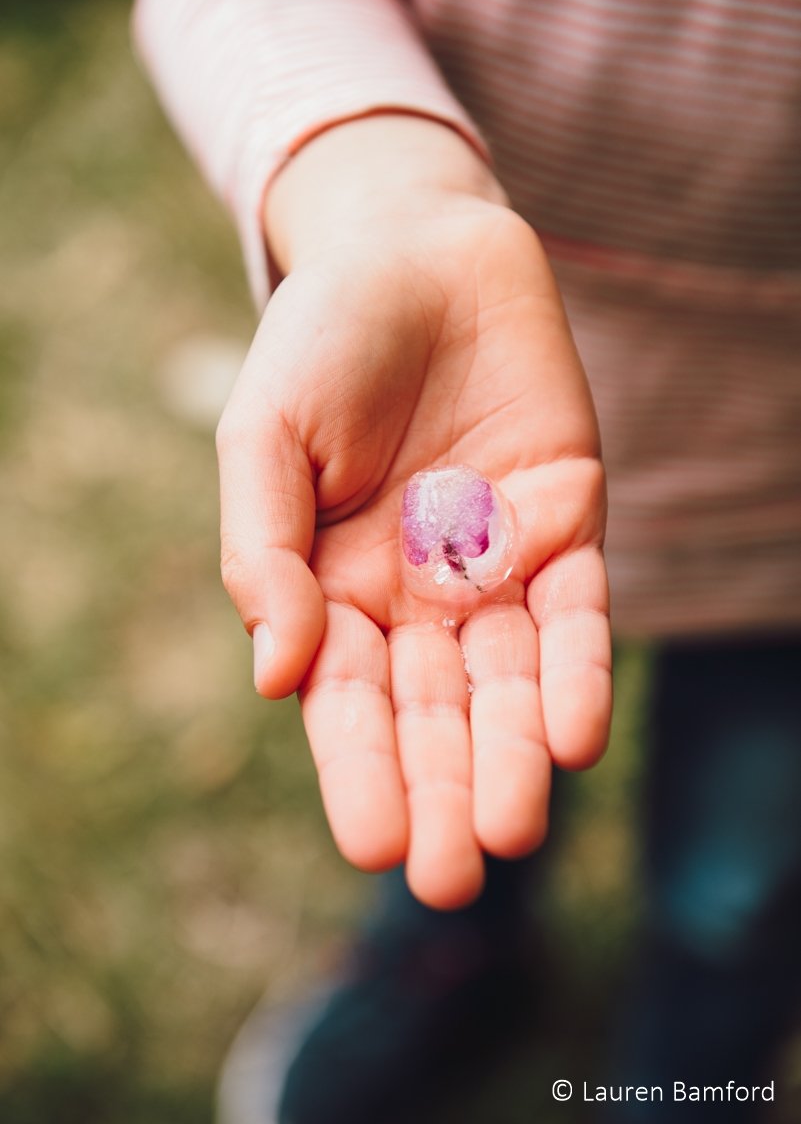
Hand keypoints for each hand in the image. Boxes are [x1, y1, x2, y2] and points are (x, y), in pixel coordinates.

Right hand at [216, 117, 610, 908]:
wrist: (416, 249)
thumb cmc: (322, 341)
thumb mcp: (261, 438)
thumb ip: (261, 552)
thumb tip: (274, 674)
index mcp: (334, 589)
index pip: (348, 704)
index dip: (361, 772)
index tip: (378, 843)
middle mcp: (417, 596)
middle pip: (434, 713)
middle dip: (443, 791)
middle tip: (451, 880)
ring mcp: (496, 566)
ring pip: (509, 682)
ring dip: (514, 755)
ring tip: (514, 832)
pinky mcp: (567, 525)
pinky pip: (575, 614)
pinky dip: (576, 672)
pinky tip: (574, 737)